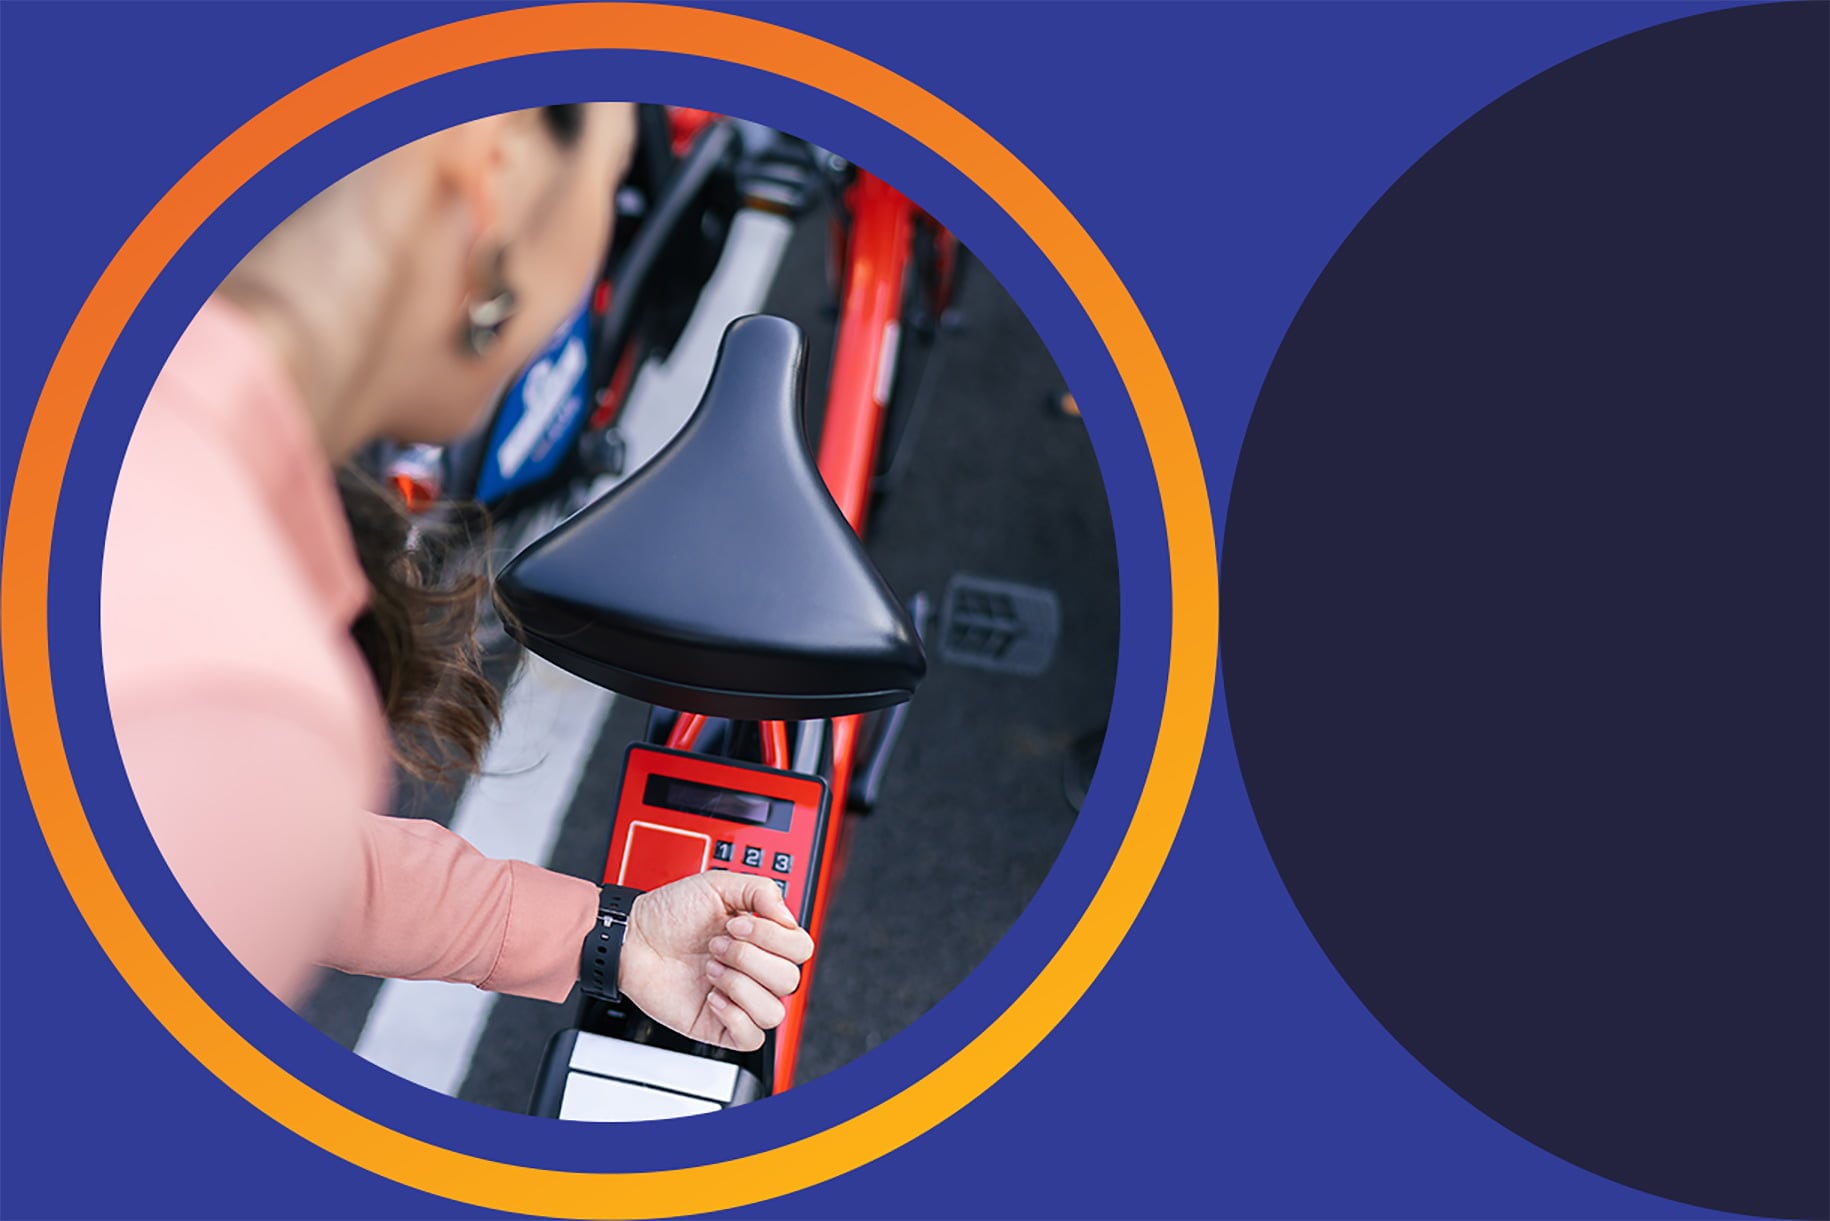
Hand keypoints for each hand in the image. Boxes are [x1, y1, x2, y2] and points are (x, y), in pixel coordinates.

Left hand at [616, 872, 814, 1051]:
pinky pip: (751, 1038)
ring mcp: (739, 999)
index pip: (801, 948)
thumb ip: (762, 890)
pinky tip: (712, 996)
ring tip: (711, 970)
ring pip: (774, 1010)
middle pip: (791, 979)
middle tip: (716, 945)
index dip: (773, 936)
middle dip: (748, 958)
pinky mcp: (719, 1026)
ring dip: (740, 985)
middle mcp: (755, 970)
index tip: (737, 923)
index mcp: (763, 939)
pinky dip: (735, 1017)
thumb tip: (788, 917)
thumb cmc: (668, 912)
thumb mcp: (718, 884)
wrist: (632, 939)